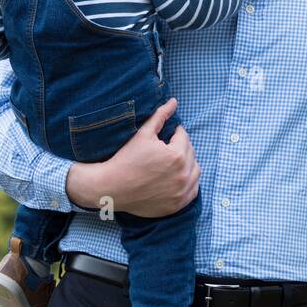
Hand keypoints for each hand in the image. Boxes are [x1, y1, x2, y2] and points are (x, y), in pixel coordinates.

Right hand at [65, 98, 198, 216]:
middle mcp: (183, 174)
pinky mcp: (178, 204)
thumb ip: (161, 116)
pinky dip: (189, 183)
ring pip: (195, 171)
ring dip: (188, 164)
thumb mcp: (143, 134)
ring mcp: (182, 191)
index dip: (174, 134)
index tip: (164, 137)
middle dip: (180, 148)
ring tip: (172, 162)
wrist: (111, 188)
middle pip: (190, 153)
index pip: (183, 137)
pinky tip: (177, 178)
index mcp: (177, 155)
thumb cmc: (126, 159)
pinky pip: (193, 190)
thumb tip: (174, 101)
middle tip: (166, 150)